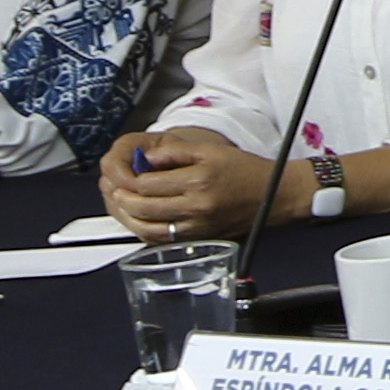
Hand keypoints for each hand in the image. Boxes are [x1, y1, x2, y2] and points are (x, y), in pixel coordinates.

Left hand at [105, 126, 269, 236]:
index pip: (148, 184)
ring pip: (150, 229)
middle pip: (144, 207)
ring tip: (122, 206)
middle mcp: (196, 207)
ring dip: (129, 219)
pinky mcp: (200, 238)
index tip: (124, 173)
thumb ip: (176, 151)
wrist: (274, 195)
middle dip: (123, 199)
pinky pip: (165, 240)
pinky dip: (146, 232)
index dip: (129, 179)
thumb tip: (146, 158)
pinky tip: (140, 222)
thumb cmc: (245, 171)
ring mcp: (198, 226)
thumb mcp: (211, 149)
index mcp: (198, 181)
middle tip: (115, 190)